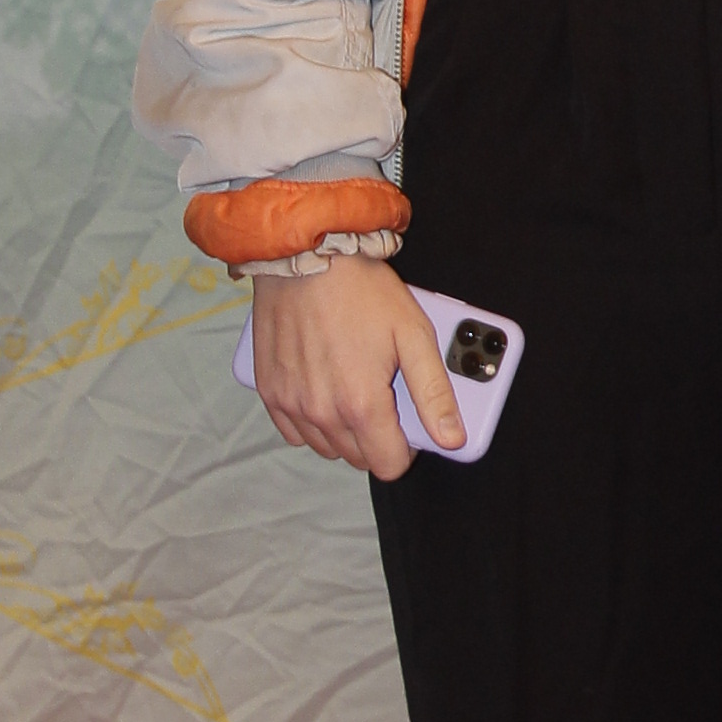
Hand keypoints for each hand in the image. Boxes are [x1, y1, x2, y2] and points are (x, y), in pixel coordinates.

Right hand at [248, 264, 462, 473]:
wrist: (304, 257)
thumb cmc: (362, 291)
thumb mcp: (414, 335)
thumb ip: (434, 393)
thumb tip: (451, 438)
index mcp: (361, 404)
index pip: (388, 464)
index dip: (407, 450)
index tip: (411, 428)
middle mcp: (321, 412)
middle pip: (358, 458)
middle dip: (378, 438)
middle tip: (385, 397)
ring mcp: (291, 403)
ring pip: (326, 447)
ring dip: (345, 432)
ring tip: (356, 389)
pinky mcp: (270, 391)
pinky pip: (294, 431)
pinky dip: (312, 421)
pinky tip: (325, 389)